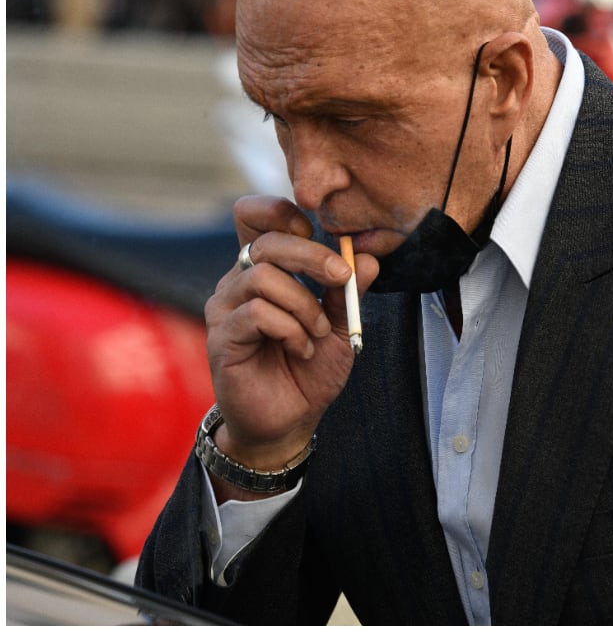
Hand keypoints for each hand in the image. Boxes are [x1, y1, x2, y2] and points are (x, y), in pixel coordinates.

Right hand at [205, 196, 378, 477]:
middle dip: (313, 255)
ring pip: (263, 276)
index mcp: (264, 268)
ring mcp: (225, 308)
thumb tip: (369, 258)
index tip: (318, 234)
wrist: (290, 419)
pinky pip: (257, 312)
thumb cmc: (311, 367)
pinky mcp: (222, 337)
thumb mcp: (341, 324)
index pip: (253, 215)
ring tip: (318, 331)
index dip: (283, 213)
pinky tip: (301, 348)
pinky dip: (291, 328)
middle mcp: (238, 281)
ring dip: (304, 303)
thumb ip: (350, 290)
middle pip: (266, 241)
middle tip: (341, 278)